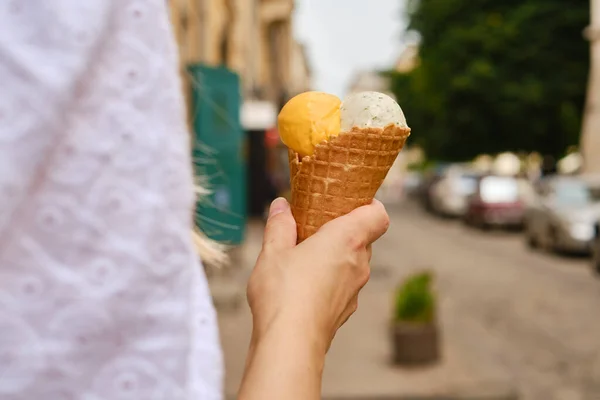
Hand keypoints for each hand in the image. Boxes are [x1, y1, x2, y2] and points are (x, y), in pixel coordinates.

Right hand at [247, 197, 389, 353]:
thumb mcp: (273, 251)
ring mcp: (355, 290)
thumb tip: (281, 206)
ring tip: (306, 255)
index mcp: (346, 240)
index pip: (378, 215)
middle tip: (317, 226)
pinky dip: (332, 279)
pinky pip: (345, 285)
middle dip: (344, 229)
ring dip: (337, 256)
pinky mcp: (346, 310)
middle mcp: (359, 263)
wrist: (290, 344)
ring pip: (354, 263)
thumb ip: (279, 225)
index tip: (352, 200)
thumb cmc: (284, 294)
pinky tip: (305, 284)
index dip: (370, 205)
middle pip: (364, 238)